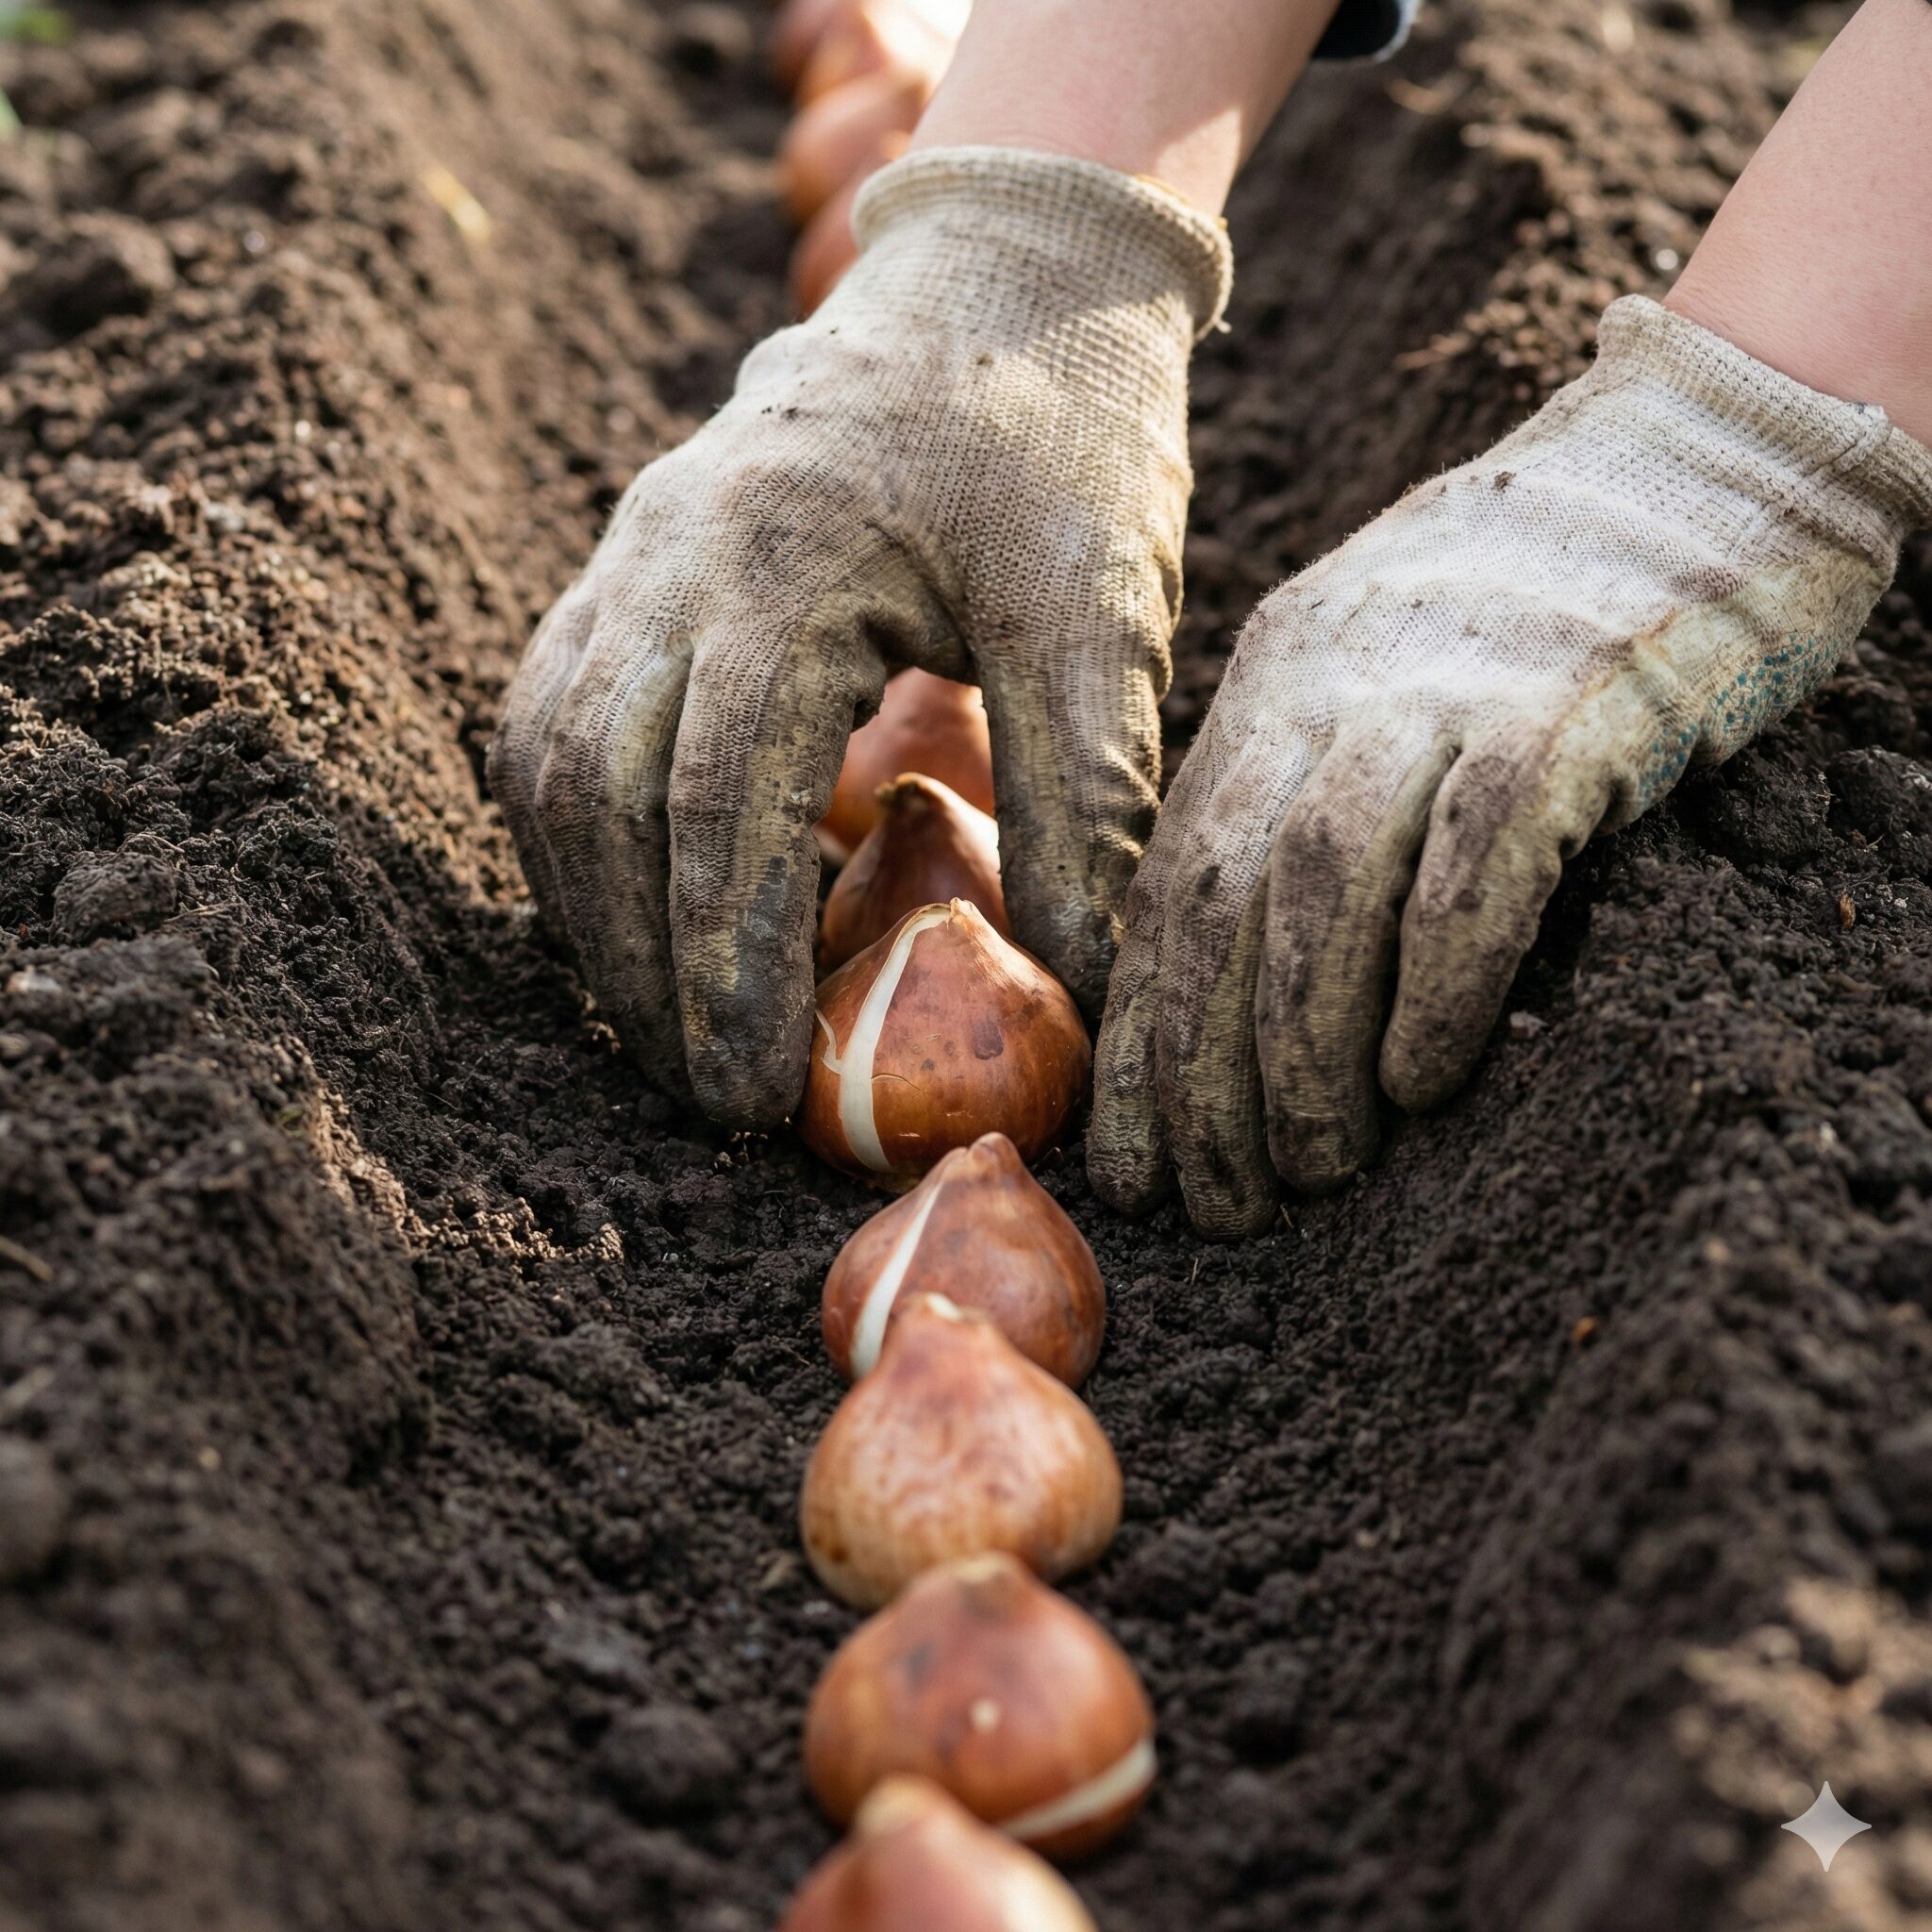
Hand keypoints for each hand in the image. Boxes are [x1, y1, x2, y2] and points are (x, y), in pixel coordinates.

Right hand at [488, 148, 1228, 1125]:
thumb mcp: (1102, 612)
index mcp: (785, 562)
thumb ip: (1086, 796)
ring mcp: (634, 547)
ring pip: (555, 761)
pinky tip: (635, 907)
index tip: (754, 1093)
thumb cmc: (1067, 437)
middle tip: (710, 1094)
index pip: (717, 807)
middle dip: (646, 967)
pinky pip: (556, 711)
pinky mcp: (631, 557)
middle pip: (605, 800)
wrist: (1000, 274)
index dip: (726, 969)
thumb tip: (1077, 986)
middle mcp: (672, 552)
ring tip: (666, 1027)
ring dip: (596, 911)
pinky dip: (581, 829)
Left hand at [1090, 298, 1931, 1235]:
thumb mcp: (1387, 675)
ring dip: (1298, 1054)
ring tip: (1304, 1171)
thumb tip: (1272, 984)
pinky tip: (1422, 1082)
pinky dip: (1436, 986)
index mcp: (1274, 683)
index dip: (1140, 1032)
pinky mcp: (1568, 707)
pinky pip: (1474, 869)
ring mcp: (1443, 689)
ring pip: (1322, 896)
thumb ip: (1322, 793)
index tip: (1128, 1155)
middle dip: (1197, 1074)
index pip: (1169, 883)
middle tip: (1213, 1202)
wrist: (1714, 445)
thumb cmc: (1549, 594)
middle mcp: (1329, 684)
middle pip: (1223, 903)